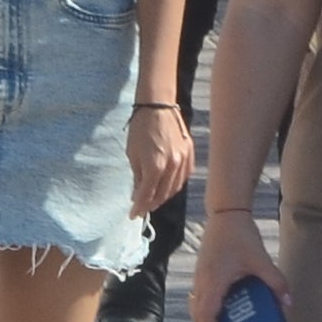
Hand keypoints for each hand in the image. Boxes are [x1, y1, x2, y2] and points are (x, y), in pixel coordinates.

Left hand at [124, 103, 197, 219]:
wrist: (157, 106)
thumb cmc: (140, 128)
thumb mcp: (133, 154)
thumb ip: (137, 177)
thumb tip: (137, 194)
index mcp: (155, 167)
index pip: (146, 196)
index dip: (139, 208)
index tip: (133, 215)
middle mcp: (172, 166)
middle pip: (162, 195)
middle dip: (150, 204)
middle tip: (142, 208)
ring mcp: (183, 160)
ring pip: (175, 188)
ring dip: (163, 197)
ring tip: (153, 199)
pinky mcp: (189, 153)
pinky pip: (184, 176)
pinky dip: (175, 185)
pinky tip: (167, 186)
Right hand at [189, 208, 284, 321]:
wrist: (226, 213)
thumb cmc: (240, 235)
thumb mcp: (260, 260)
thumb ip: (275, 281)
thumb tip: (288, 302)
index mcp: (213, 283)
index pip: (206, 318)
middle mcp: (202, 282)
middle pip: (198, 316)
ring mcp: (199, 276)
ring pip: (197, 306)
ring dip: (208, 319)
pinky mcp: (202, 271)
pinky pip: (200, 296)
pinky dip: (208, 306)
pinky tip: (225, 305)